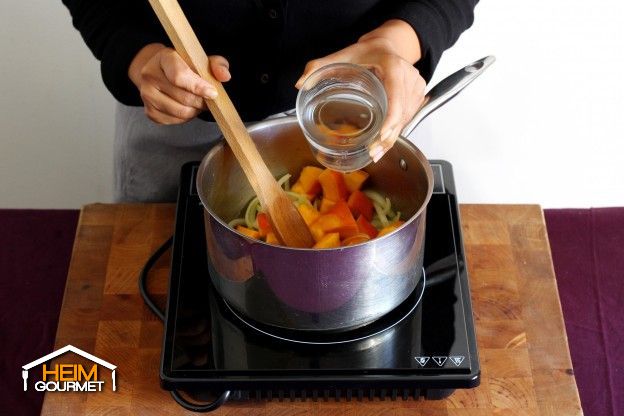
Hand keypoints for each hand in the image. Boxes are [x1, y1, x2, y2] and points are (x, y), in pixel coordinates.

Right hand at [129, 44, 230, 123]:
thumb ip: (216, 65)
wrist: (160, 72)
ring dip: (195, 110)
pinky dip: (186, 118)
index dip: (199, 87)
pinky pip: (175, 121)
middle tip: (208, 99)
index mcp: (164, 58)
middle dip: (201, 101)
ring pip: (181, 112)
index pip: (179, 76)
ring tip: (198, 102)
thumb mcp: (202, 59)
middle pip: (183, 97)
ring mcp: (147, 95)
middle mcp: (150, 75)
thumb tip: (224, 76)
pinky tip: (187, 107)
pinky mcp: (149, 112)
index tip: (212, 93)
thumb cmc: (184, 66)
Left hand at [296, 21, 424, 161]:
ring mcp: (416, 87)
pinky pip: (408, 117)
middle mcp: (408, 78)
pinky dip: (396, 131)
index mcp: (393, 67)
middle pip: (402, 114)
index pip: (396, 97)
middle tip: (373, 152)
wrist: (387, 45)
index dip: (390, 120)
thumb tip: (301, 83)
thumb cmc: (368, 52)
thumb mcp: (343, 55)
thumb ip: (319, 67)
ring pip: (406, 119)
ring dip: (393, 138)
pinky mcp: (417, 95)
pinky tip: (384, 143)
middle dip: (388, 137)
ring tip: (377, 152)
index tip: (380, 136)